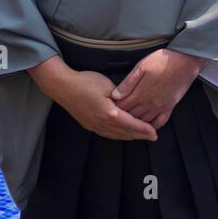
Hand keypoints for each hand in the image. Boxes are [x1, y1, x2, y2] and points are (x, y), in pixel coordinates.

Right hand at [29, 56, 156, 140]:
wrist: (63, 87)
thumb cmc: (85, 82)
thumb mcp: (107, 86)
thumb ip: (120, 96)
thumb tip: (128, 103)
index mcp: (110, 113)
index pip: (131, 124)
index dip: (144, 129)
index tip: (154, 133)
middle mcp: (102, 123)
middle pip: (125, 133)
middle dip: (139, 135)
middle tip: (152, 136)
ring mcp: (94, 126)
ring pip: (115, 136)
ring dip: (129, 136)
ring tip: (140, 135)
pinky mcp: (89, 125)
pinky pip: (107, 134)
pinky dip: (118, 135)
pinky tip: (122, 132)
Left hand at [110, 48, 204, 130]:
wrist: (185, 61)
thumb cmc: (163, 60)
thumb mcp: (142, 67)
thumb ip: (128, 83)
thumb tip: (115, 95)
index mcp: (140, 93)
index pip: (122, 107)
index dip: (113, 109)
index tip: (107, 110)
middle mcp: (149, 103)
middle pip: (131, 116)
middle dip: (121, 118)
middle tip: (114, 120)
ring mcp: (160, 107)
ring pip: (144, 122)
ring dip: (135, 124)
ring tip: (127, 124)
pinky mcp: (170, 107)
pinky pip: (160, 122)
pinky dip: (152, 126)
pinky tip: (147, 126)